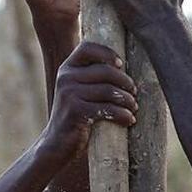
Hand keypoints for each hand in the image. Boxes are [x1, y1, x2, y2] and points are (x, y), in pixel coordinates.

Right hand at [45, 41, 138, 157]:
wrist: (58, 143)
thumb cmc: (76, 115)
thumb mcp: (79, 91)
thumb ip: (92, 76)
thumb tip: (123, 65)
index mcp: (67, 68)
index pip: (88, 48)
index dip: (107, 52)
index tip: (121, 64)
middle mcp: (66, 77)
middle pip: (105, 71)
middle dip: (125, 82)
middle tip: (134, 93)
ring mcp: (69, 94)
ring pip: (109, 90)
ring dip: (127, 100)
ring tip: (133, 107)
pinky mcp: (75, 111)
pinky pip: (107, 109)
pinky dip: (122, 115)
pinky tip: (129, 120)